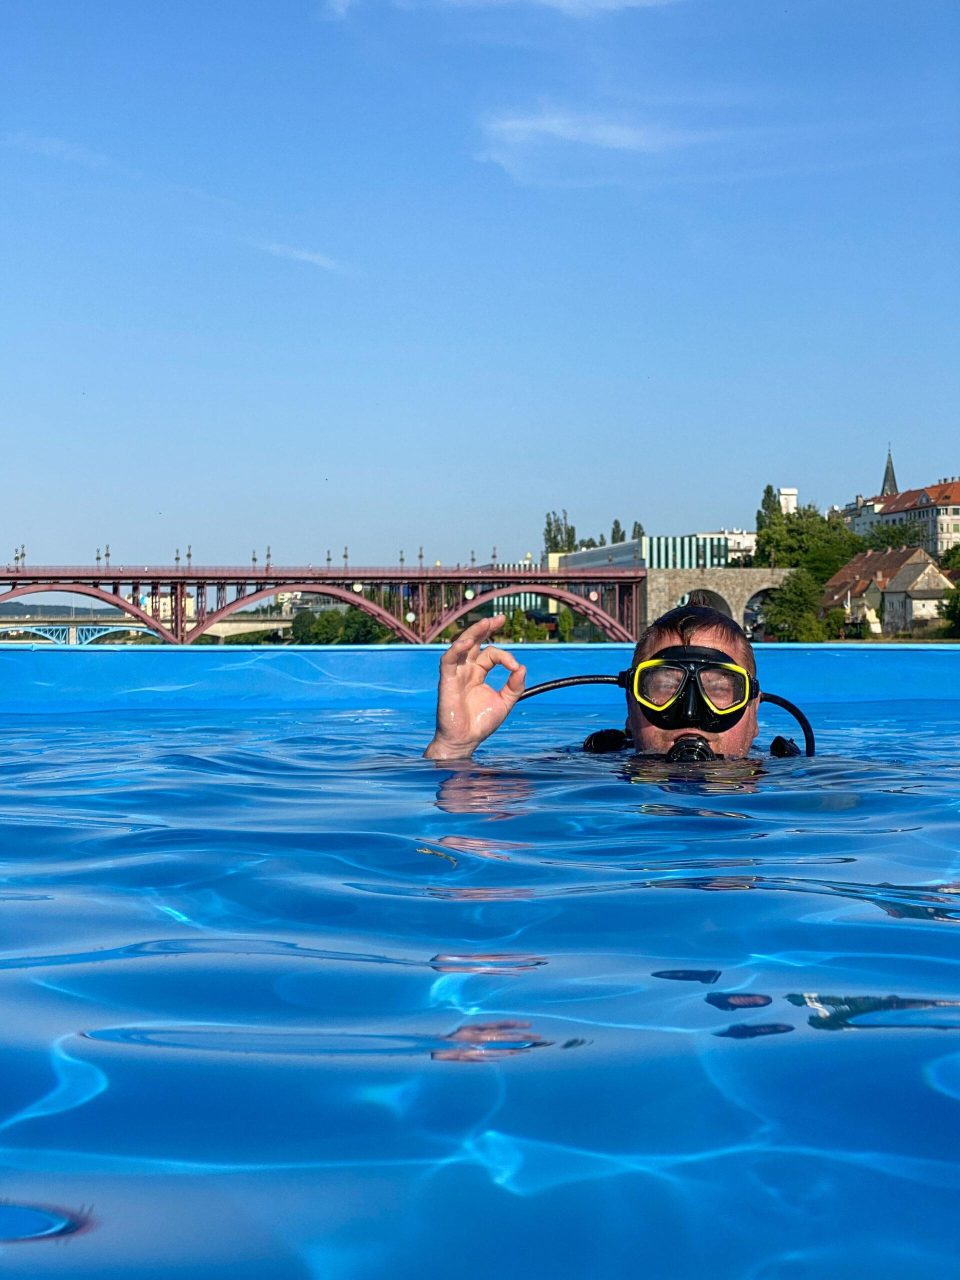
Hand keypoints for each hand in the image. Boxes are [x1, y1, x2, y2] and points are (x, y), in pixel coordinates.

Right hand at [423, 614, 525, 759]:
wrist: (465, 740)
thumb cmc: (480, 723)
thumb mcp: (505, 703)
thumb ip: (515, 686)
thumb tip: (522, 667)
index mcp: (478, 673)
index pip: (492, 654)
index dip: (506, 656)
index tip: (515, 666)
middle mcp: (466, 670)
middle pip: (474, 642)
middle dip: (486, 628)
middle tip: (500, 618)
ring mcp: (456, 674)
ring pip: (461, 646)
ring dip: (473, 633)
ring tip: (486, 622)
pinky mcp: (446, 681)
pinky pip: (448, 661)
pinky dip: (456, 650)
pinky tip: (468, 642)